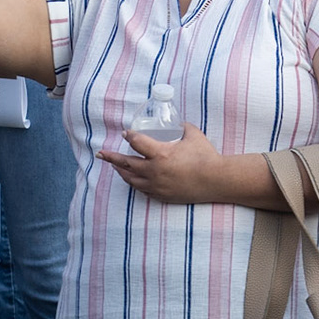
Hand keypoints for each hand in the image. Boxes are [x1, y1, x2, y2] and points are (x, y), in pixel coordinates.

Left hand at [97, 123, 223, 203]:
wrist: (217, 180)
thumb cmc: (206, 156)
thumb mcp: (193, 134)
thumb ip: (182, 127)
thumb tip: (176, 123)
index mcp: (160, 154)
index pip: (137, 142)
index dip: (130, 136)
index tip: (126, 133)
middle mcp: (154, 171)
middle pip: (126, 163)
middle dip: (112, 157)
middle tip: (101, 154)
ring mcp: (157, 185)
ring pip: (131, 179)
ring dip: (121, 171)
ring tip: (115, 167)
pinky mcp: (162, 195)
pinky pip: (142, 189)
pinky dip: (135, 183)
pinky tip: (133, 180)